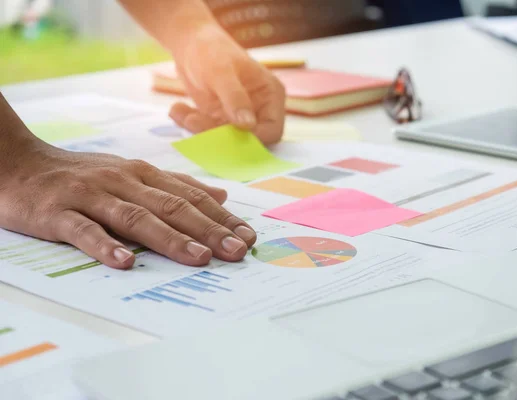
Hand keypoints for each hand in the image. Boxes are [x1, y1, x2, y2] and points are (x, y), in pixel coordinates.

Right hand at [0, 143, 256, 269]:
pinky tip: (125, 263)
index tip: (248, 237)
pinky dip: (105, 246)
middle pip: (171, 207)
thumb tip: (221, 195)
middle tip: (237, 251)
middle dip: (209, 230)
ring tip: (199, 257)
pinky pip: (84, 231)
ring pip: (136, 217)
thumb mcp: (133, 174)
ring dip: (170, 238)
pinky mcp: (58, 213)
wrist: (19, 164)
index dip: (221, 218)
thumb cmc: (83, 175)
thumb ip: (176, 185)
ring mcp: (91, 196)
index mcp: (143, 175)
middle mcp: (122, 182)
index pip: (190, 198)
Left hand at [168, 24, 285, 144]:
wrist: (190, 41)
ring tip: (180, 112)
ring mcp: (239, 116)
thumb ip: (235, 98)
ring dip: (200, 129)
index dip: (252, 138)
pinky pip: (208, 132)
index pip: (272, 130)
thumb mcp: (221, 72)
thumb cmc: (211, 49)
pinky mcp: (220, 119)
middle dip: (220, 135)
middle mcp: (259, 109)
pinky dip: (191, 124)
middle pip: (247, 139)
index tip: (225, 135)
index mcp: (271, 96)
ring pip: (224, 139)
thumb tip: (248, 125)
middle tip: (193, 121)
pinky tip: (178, 110)